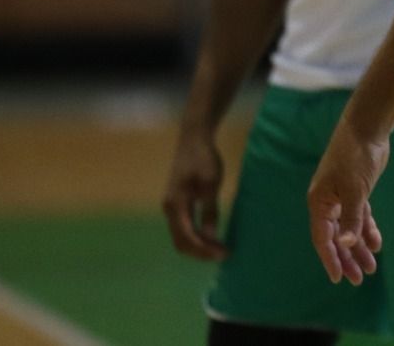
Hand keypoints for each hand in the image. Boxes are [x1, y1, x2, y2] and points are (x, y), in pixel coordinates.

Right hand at [162, 131, 228, 259]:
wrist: (194, 138)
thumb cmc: (204, 158)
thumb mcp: (211, 184)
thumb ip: (210, 211)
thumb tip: (212, 237)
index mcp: (176, 205)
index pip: (188, 237)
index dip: (205, 249)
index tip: (224, 254)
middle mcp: (169, 209)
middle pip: (181, 242)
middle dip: (201, 252)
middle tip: (223, 254)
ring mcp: (171, 207)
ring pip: (181, 237)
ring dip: (198, 246)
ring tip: (219, 249)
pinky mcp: (176, 204)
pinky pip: (183, 228)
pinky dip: (195, 237)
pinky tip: (211, 237)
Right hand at [306, 127, 387, 285]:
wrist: (368, 128)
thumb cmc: (356, 157)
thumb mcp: (355, 190)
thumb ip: (351, 219)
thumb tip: (344, 244)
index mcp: (319, 202)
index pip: (322, 238)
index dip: (330, 259)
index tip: (338, 278)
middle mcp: (327, 201)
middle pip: (335, 237)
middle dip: (347, 258)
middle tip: (358, 280)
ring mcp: (342, 196)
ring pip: (348, 229)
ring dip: (358, 248)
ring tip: (371, 268)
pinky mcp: (356, 190)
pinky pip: (359, 216)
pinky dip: (367, 229)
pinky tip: (376, 244)